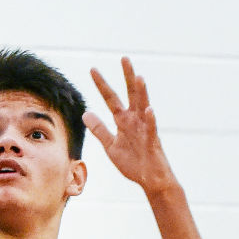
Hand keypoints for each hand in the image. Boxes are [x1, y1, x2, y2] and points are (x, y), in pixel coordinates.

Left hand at [83, 59, 178, 198]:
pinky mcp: (152, 142)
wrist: (149, 179)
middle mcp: (135, 120)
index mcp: (123, 120)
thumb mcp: (110, 145)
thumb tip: (86, 113)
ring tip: (139, 77)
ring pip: (143, 107)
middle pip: (130, 95)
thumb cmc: (132, 162)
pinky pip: (151, 129)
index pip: (110, 99)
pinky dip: (150, 120)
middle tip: (124, 58)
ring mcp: (144, 129)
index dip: (102, 85)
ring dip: (141, 93)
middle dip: (127, 77)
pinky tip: (149, 109)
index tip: (92, 69)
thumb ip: (99, 129)